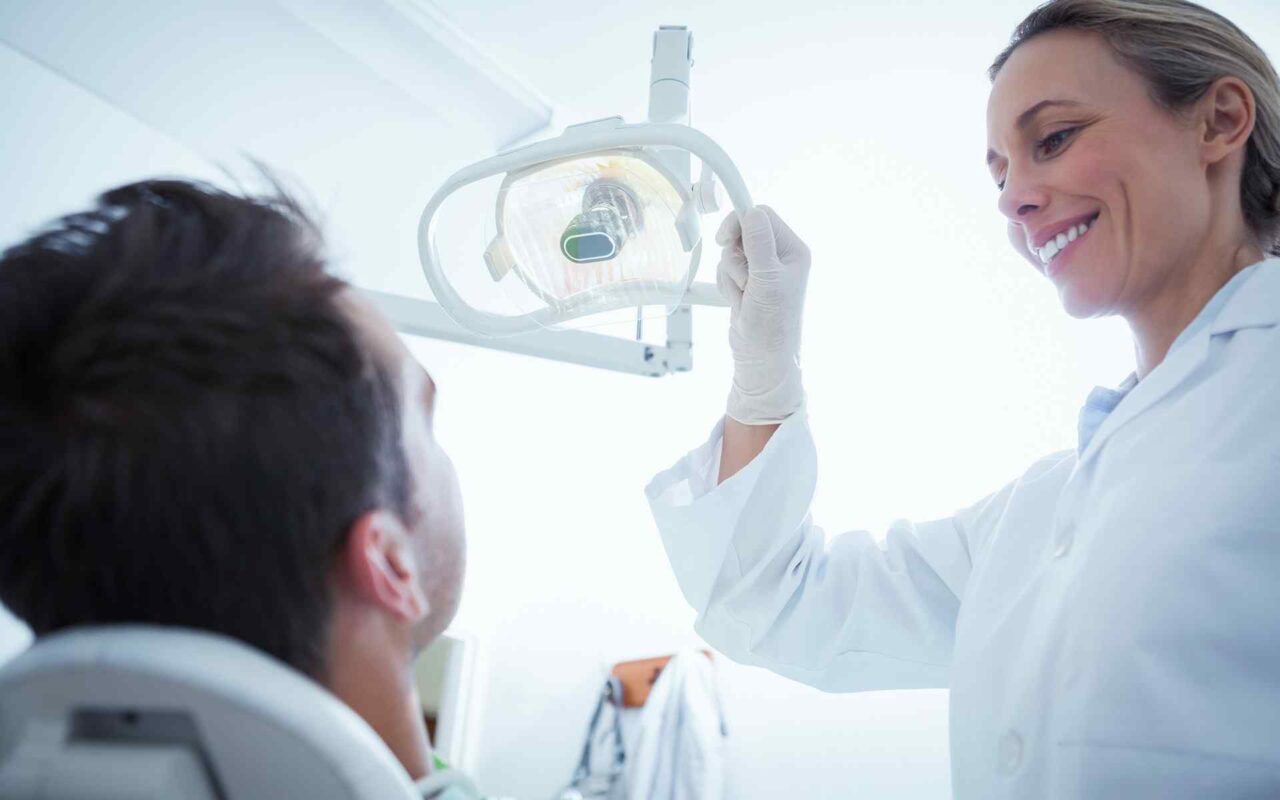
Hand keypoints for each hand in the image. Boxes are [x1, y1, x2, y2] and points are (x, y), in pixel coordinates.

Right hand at [715, 205, 809, 424]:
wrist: (761, 359)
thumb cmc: (771, 324)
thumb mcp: (767, 279)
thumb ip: (759, 242)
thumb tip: (751, 210)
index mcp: (793, 250)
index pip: (762, 216)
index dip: (741, 222)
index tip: (725, 238)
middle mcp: (779, 257)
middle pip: (743, 232)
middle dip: (735, 255)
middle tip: (743, 277)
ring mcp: (762, 270)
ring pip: (731, 252)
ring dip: (731, 274)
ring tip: (745, 297)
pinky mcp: (747, 283)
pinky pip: (726, 270)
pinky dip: (727, 285)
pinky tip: (739, 303)